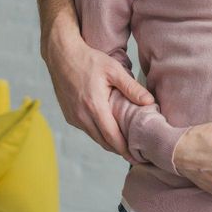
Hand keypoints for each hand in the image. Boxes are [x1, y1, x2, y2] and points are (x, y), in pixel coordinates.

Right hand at [43, 28, 154, 161]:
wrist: (61, 55)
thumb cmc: (89, 60)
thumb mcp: (114, 69)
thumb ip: (132, 88)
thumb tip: (150, 102)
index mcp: (94, 106)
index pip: (112, 137)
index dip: (125, 150)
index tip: (137, 157)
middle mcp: (82, 116)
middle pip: (103, 142)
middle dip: (119, 149)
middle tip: (134, 154)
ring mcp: (73, 117)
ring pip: (94, 137)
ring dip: (108, 142)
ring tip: (123, 144)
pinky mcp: (68, 115)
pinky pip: (85, 129)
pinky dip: (97, 133)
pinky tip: (107, 129)